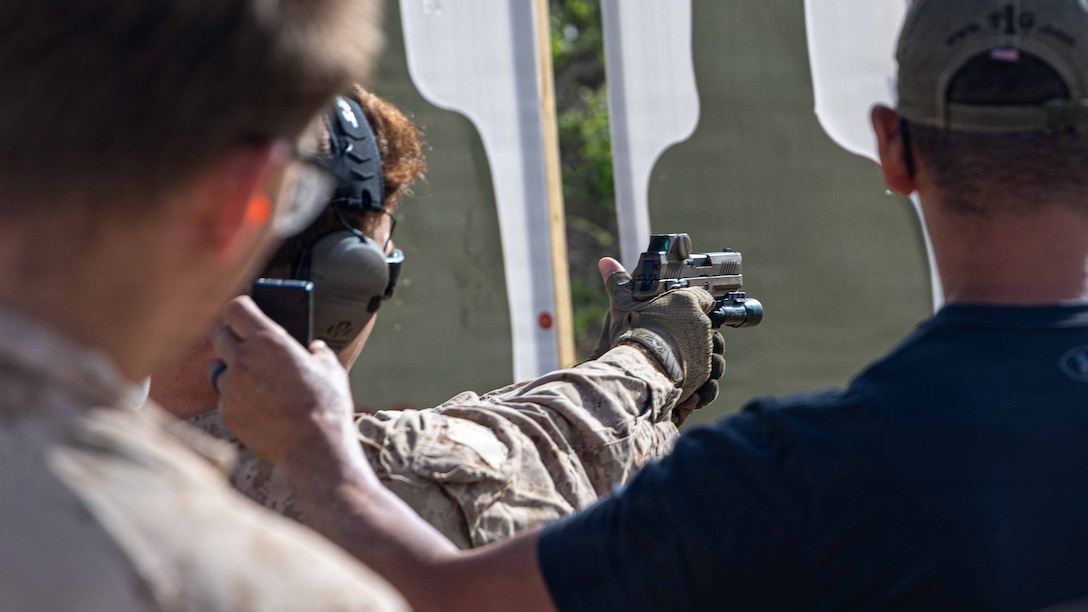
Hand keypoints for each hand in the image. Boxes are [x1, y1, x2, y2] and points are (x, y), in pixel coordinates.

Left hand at [211, 296, 358, 472]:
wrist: (313, 446)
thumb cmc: (325, 405)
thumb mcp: (330, 368)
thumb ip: (317, 352)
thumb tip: (314, 349)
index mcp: (268, 340)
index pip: (236, 308)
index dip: (242, 310)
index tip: (248, 315)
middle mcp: (243, 360)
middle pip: (220, 336)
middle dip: (233, 338)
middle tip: (249, 348)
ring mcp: (232, 388)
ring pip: (218, 369)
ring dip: (232, 371)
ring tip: (254, 381)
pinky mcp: (227, 412)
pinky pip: (224, 397)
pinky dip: (237, 399)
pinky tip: (259, 407)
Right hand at [591, 258, 725, 419]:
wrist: (640, 368)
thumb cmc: (632, 333)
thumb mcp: (622, 304)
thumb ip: (618, 282)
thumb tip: (606, 262)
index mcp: (687, 301)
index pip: (703, 296)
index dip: (694, 302)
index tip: (681, 309)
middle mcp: (702, 323)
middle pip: (704, 323)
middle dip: (691, 328)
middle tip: (670, 335)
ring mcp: (706, 347)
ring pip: (709, 347)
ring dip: (697, 351)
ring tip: (676, 357)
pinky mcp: (705, 370)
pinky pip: (708, 368)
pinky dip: (697, 371)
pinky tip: (681, 373)